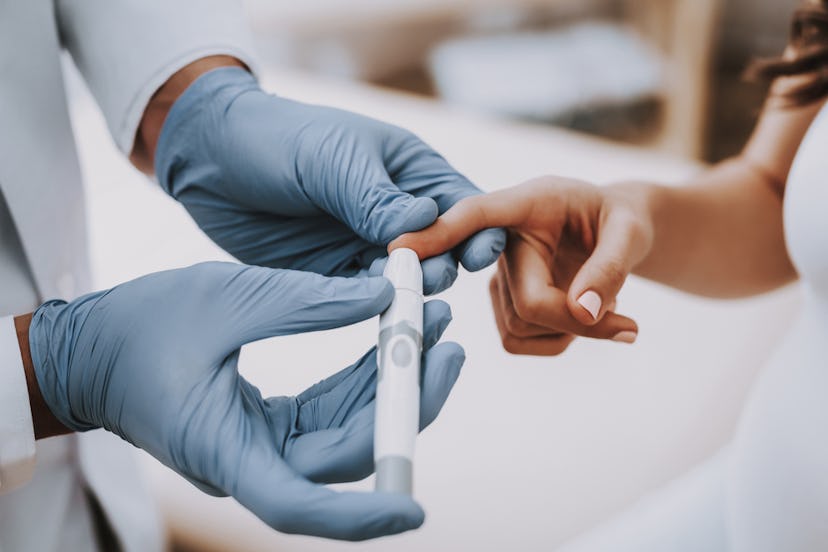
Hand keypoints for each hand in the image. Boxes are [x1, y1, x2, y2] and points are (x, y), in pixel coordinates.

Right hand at [27, 262, 463, 539]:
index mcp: (226, 450)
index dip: (360, 516)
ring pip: (347, 431)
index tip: (415, 511)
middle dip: (405, 406)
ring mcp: (262, 444)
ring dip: (392, 385)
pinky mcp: (269, 424)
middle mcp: (251, 460)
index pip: (300, 506)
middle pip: (347, 457)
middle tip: (447, 348)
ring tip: (432, 329)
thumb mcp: (227, 300)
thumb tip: (385, 298)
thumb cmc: (138, 328)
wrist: (86, 350)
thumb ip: (308, 303)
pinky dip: (363, 378)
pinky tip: (393, 337)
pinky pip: (330, 410)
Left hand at [154, 67, 504, 293]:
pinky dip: (376, 304)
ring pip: (407, 276)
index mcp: (409, 170)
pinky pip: (367, 295)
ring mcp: (366, 243)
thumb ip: (377, 197)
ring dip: (411, 287)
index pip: (461, 202)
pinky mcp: (335, 272)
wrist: (211, 158)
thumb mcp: (333, 160)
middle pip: (442, 246)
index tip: (478, 250)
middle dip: (444, 262)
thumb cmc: (279, 138)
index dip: (476, 228)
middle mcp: (396, 210)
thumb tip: (429, 221)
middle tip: (431, 275)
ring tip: (406, 293)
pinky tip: (377, 309)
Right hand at [393, 176, 651, 354]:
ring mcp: (499, 276)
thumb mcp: (631, 231)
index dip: (439, 233)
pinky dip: (559, 341)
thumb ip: (610, 266)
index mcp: (527, 204)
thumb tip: (584, 311)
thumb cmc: (621, 220)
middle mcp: (503, 240)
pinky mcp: (504, 306)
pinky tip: (580, 316)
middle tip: (630, 329)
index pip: (476, 216)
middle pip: (527, 303)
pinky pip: (521, 342)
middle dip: (579, 322)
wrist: (617, 233)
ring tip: (609, 307)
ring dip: (575, 331)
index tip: (400, 247)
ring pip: (524, 328)